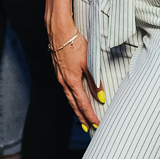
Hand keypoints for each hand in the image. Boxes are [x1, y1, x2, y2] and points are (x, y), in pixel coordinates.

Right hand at [46, 6, 100, 129]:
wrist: (59, 31)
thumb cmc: (74, 43)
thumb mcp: (88, 63)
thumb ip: (94, 81)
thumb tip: (100, 96)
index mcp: (71, 81)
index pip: (82, 104)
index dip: (90, 115)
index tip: (95, 124)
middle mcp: (64, 81)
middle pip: (73, 104)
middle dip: (81, 116)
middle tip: (87, 127)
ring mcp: (60, 76)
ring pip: (69, 97)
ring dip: (76, 108)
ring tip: (81, 116)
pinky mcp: (59, 70)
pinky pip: (66, 89)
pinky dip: (72, 97)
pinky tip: (74, 96)